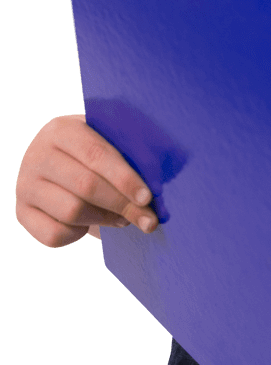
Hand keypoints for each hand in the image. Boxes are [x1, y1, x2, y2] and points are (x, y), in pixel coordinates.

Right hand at [15, 114, 158, 247]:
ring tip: (122, 218)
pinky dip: (77, 235)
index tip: (148, 197)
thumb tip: (157, 184)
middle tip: (149, 220)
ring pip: (71, 212)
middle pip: (86, 185)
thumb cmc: (98, 156)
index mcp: (62, 129)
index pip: (96, 154)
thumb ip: (130, 153)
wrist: (63, 167)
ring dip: (104, 219)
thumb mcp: (109, 143)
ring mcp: (24, 184)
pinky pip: (54, 235)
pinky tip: (88, 224)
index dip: (125, 178)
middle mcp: (36, 154)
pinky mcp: (20, 212)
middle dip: (123, 205)